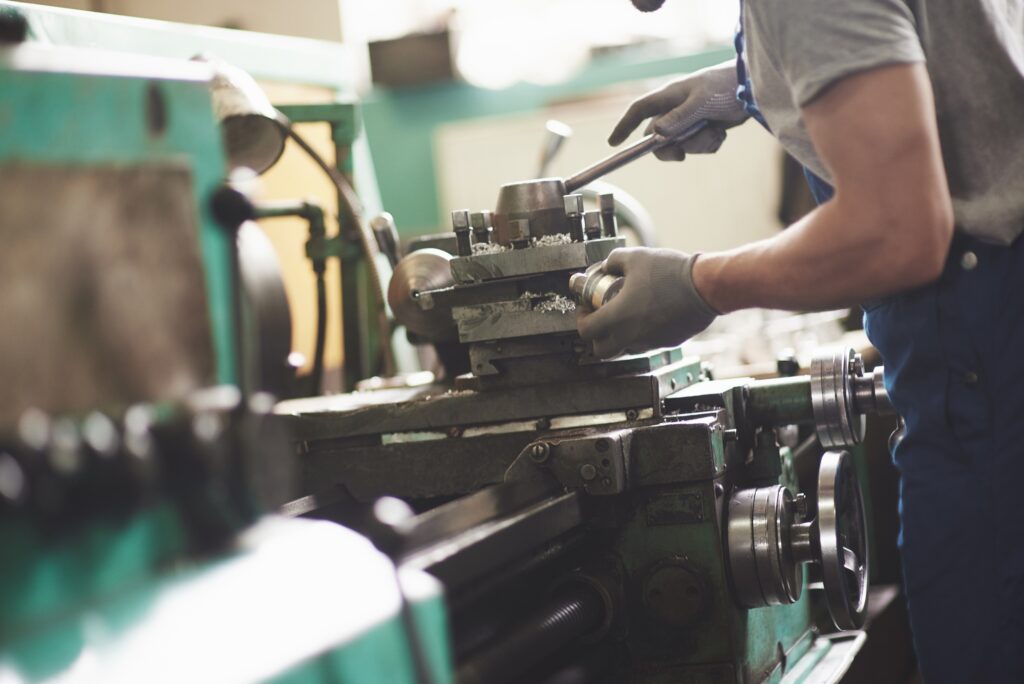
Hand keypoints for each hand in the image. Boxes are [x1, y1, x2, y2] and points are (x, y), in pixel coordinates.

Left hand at [576, 248, 718, 357]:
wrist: (704, 287)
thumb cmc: (670, 272)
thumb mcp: (635, 257)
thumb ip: (613, 261)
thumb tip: (606, 266)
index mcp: (618, 317)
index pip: (586, 331)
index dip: (581, 319)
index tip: (586, 308)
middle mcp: (631, 336)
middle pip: (601, 350)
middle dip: (596, 336)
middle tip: (600, 318)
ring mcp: (650, 342)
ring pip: (624, 349)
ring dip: (618, 336)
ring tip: (625, 315)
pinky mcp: (666, 343)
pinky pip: (646, 344)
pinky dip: (640, 334)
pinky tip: (648, 315)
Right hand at [609, 60, 748, 160]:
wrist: (753, 89)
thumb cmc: (726, 87)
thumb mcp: (701, 102)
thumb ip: (679, 118)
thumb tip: (656, 133)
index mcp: (669, 97)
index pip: (638, 111)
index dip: (624, 126)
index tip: (613, 143)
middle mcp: (675, 109)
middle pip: (659, 138)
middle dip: (672, 148)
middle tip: (682, 156)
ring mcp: (690, 120)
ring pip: (681, 145)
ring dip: (698, 144)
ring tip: (715, 131)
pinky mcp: (704, 128)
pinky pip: (698, 146)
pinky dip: (709, 144)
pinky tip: (721, 132)